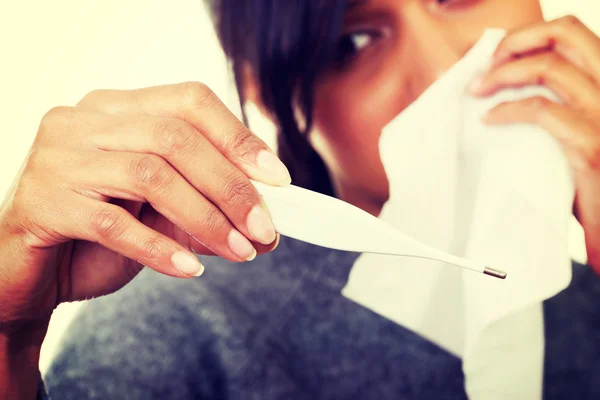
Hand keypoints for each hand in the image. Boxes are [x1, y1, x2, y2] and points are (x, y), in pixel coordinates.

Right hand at [0, 82, 288, 336]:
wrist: (28, 273)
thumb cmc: (98, 236)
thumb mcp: (160, 214)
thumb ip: (204, 205)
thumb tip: (264, 220)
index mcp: (118, 109)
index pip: (190, 102)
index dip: (239, 138)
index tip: (279, 180)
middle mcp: (84, 121)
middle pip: (175, 138)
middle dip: (230, 187)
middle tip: (265, 229)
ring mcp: (57, 157)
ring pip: (150, 175)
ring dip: (205, 219)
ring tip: (240, 252)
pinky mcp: (42, 202)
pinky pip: (112, 223)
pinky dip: (158, 248)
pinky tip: (189, 269)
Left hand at [468, 16, 599, 275]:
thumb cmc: (591, 181)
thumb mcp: (579, 130)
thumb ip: (558, 103)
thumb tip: (505, 86)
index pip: (573, 33)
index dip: (529, 35)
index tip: (497, 54)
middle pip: (566, 32)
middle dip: (515, 42)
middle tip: (485, 66)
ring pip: (549, 67)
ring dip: (502, 73)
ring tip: (477, 90)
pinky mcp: (591, 145)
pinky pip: (540, 110)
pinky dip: (506, 108)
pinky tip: (488, 118)